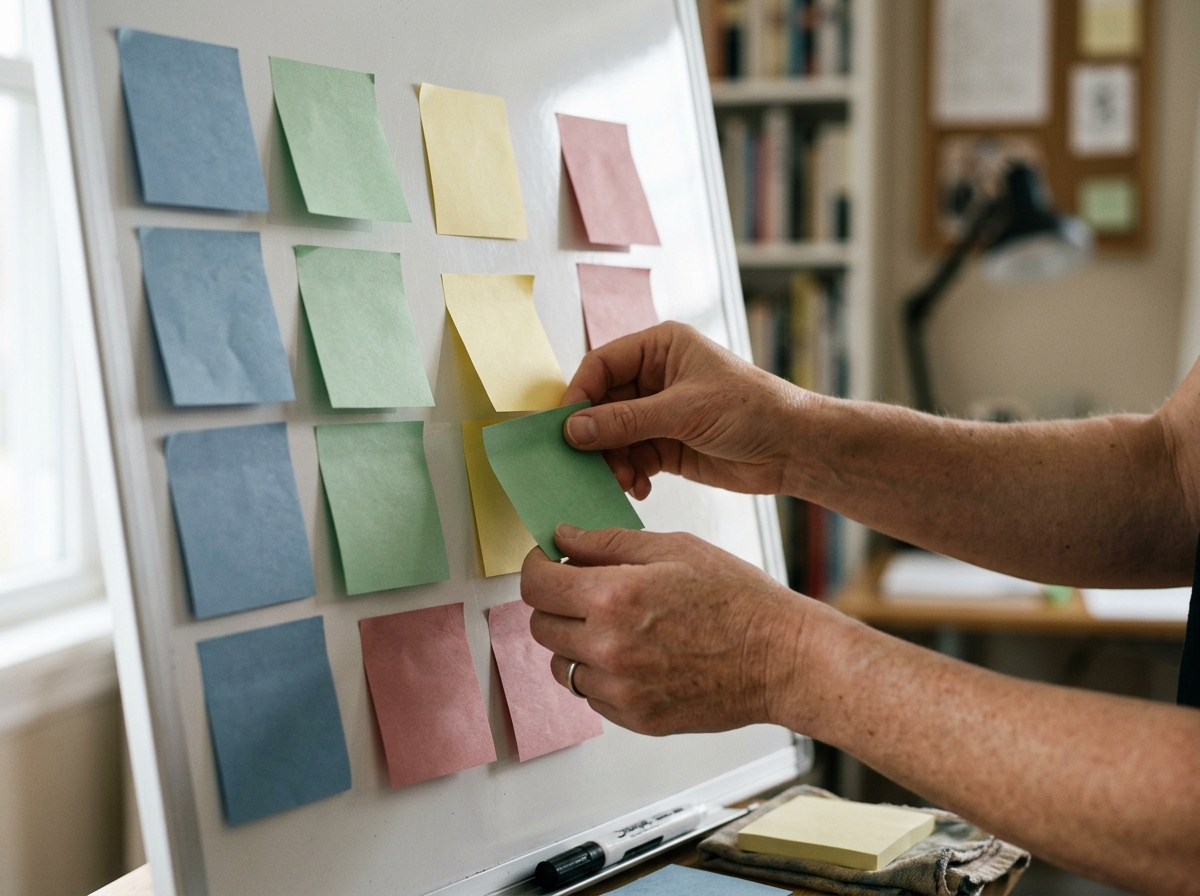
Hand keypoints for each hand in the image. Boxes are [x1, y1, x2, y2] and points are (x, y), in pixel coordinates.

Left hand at [520, 524, 809, 734]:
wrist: (781, 660)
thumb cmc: (738, 600)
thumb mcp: (675, 549)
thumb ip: (610, 542)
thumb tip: (563, 537)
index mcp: (615, 596)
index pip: (536, 586)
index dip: (536, 568)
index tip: (546, 563)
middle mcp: (609, 646)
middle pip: (540, 626)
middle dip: (555, 603)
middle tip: (584, 591)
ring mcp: (621, 688)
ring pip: (562, 665)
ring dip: (575, 642)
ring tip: (615, 627)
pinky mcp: (635, 718)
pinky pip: (591, 694)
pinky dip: (601, 675)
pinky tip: (637, 655)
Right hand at [562, 322, 804, 498]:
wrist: (794, 448)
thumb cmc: (753, 410)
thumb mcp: (684, 411)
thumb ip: (626, 421)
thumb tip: (575, 429)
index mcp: (661, 348)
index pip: (602, 364)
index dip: (579, 394)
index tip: (565, 427)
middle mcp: (656, 376)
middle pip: (603, 403)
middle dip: (594, 436)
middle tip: (586, 463)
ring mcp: (660, 412)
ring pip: (614, 435)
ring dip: (612, 460)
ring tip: (622, 480)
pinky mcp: (668, 444)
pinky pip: (632, 458)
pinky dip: (630, 474)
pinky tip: (639, 488)